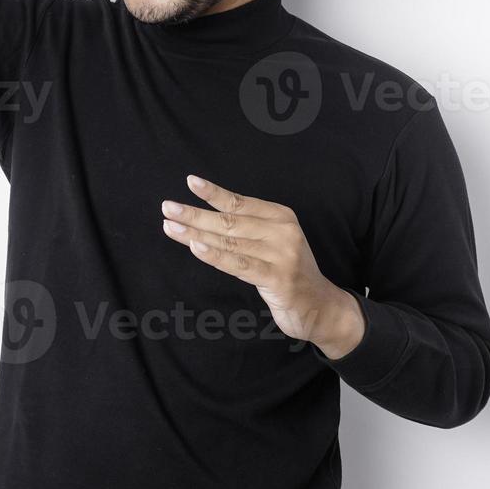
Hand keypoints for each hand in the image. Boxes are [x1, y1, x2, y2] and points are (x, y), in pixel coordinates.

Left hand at [161, 174, 366, 360]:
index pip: (240, 202)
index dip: (214, 193)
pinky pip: (239, 265)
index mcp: (281, 217)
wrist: (321, 307)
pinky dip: (215, 255)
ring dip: (196, 234)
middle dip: (195, 214)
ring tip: (171, 227)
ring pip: (230, 242)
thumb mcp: (273, 243)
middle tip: (168, 208)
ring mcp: (282, 255)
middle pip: (230, 221)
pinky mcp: (278, 279)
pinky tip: (196, 247)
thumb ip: (247, 230)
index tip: (190, 182)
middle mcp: (283, 231)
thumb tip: (203, 218)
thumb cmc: (287, 272)